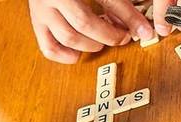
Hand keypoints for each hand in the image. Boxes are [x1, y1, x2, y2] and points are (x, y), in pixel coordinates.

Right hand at [28, 0, 154, 63]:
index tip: (143, 30)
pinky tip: (80, 52)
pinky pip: (49, 49)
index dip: (128, 18)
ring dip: (91, 46)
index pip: (107, 1)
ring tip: (101, 42)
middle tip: (122, 37)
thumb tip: (142, 30)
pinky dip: (67, 56)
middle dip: (108, 36)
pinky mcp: (37, 23)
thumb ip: (119, 5)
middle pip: (84, 24)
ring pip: (68, 38)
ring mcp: (41, 11)